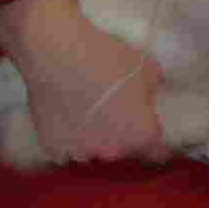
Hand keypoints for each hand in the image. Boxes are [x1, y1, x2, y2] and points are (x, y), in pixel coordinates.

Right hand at [0, 0, 167, 162]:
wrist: (58, 54)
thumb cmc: (107, 59)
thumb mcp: (147, 68)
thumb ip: (153, 90)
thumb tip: (150, 97)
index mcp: (140, 135)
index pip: (156, 152)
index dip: (156, 146)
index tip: (150, 134)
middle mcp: (112, 152)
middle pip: (123, 150)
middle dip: (123, 137)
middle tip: (116, 115)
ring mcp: (80, 152)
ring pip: (93, 151)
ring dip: (94, 140)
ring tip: (88, 116)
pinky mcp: (52, 148)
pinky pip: (65, 149)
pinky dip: (68, 139)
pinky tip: (66, 119)